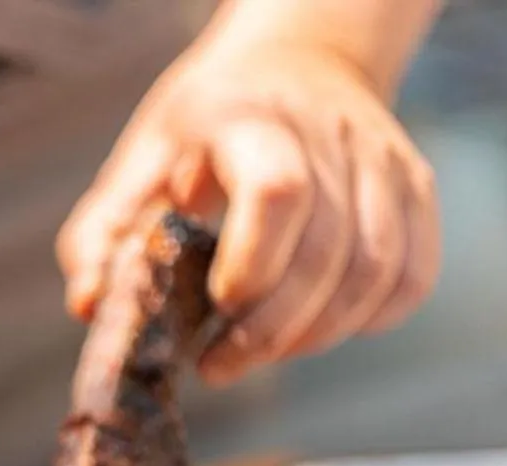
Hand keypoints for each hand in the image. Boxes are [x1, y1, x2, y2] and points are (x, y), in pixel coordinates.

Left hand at [59, 39, 439, 381]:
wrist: (295, 63)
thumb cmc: (206, 127)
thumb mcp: (141, 159)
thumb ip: (103, 234)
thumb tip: (90, 305)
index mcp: (252, 120)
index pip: (279, 192)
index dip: (253, 264)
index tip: (217, 305)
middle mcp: (329, 134)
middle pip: (327, 250)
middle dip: (273, 329)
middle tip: (222, 362)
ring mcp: (383, 160)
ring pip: (375, 272)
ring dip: (318, 334)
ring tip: (264, 350)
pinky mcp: (416, 187)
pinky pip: (412, 276)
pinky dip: (369, 320)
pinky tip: (319, 328)